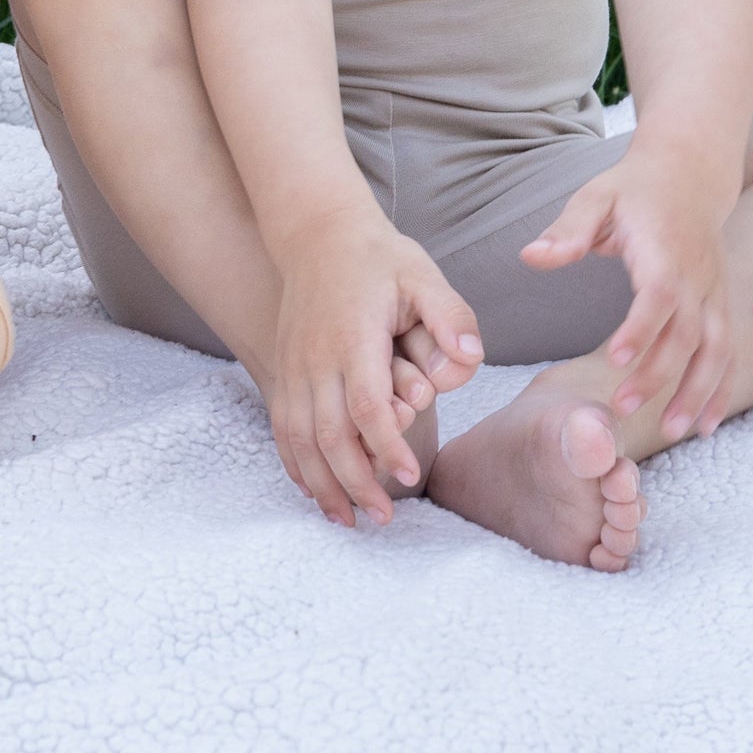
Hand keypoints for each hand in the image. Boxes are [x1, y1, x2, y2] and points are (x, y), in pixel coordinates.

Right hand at [269, 208, 483, 526]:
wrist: (317, 233)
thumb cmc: (378, 257)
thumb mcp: (423, 273)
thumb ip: (451, 315)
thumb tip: (469, 358)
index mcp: (352, 337)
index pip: (366, 406)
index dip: (385, 447)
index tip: (408, 479)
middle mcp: (316, 357)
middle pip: (329, 434)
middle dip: (355, 482)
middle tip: (385, 518)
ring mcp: (295, 365)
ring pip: (299, 438)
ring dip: (321, 483)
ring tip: (349, 520)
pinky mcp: (285, 369)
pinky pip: (282, 426)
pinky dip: (294, 464)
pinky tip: (314, 491)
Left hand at [522, 148, 733, 438]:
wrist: (689, 172)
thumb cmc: (632, 188)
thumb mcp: (594, 198)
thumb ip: (566, 231)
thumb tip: (530, 257)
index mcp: (664, 251)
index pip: (659, 297)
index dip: (641, 330)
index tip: (614, 360)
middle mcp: (698, 277)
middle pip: (687, 334)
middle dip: (659, 376)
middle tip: (624, 408)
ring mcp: (716, 293)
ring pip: (717, 351)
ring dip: (698, 394)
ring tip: (673, 432)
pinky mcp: (723, 304)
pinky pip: (729, 352)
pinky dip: (723, 389)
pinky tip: (706, 425)